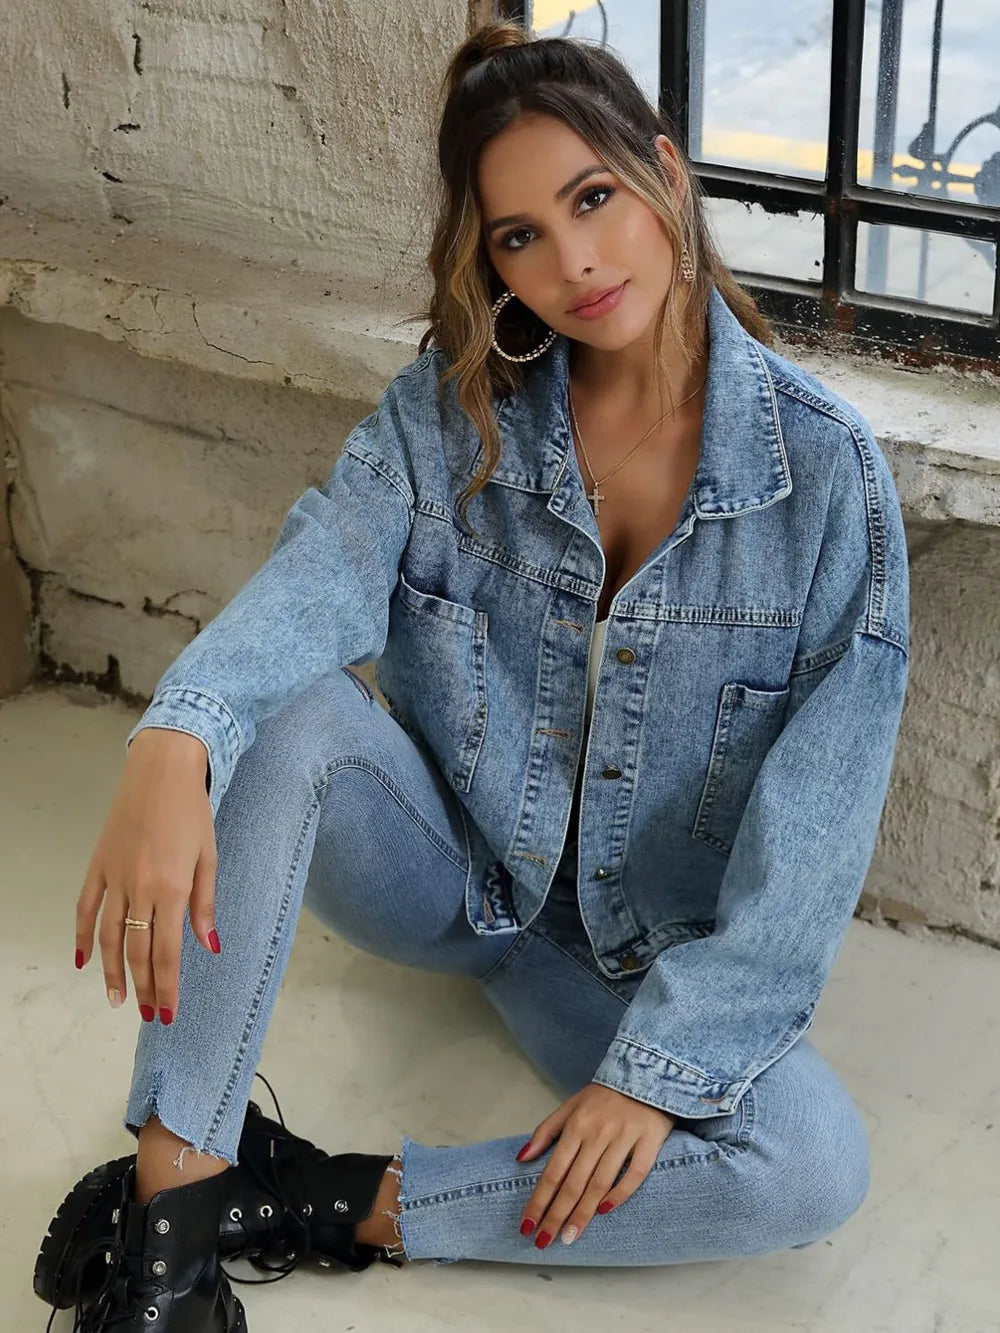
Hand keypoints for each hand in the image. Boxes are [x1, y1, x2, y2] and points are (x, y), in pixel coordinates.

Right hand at [75, 728, 218, 1024]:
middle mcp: (140, 888)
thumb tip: (209, 947)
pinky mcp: (99, 865)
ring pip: (109, 936)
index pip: (167, 952)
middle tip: (150, 1015)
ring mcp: (115, 877)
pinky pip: (87, 908)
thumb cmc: (192, 812)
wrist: (161, 771)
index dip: (168, 985)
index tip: (170, 1012)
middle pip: (137, 950)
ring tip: (117, 999)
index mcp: (173, 888)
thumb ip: (205, 905)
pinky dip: (84, 935)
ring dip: (112, 972)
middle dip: (144, 987)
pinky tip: (84, 960)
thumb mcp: (209, 857)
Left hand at [516, 1083, 674, 1248]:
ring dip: (583, 1213)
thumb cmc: (604, 1095)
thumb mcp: (570, 1105)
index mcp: (576, 1125)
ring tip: (569, 1237)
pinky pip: (635, 1173)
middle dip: (556, 1215)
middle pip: (574, 1183)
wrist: (647, 1071)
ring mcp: (624, 1137)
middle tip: (544, 1241)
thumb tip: (521, 1158)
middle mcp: (598, 1133)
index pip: (553, 1171)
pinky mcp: (649, 1140)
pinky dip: (621, 1193)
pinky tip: (606, 1211)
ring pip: (600, 1183)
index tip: (527, 1225)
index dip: (539, 1201)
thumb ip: (546, 1131)